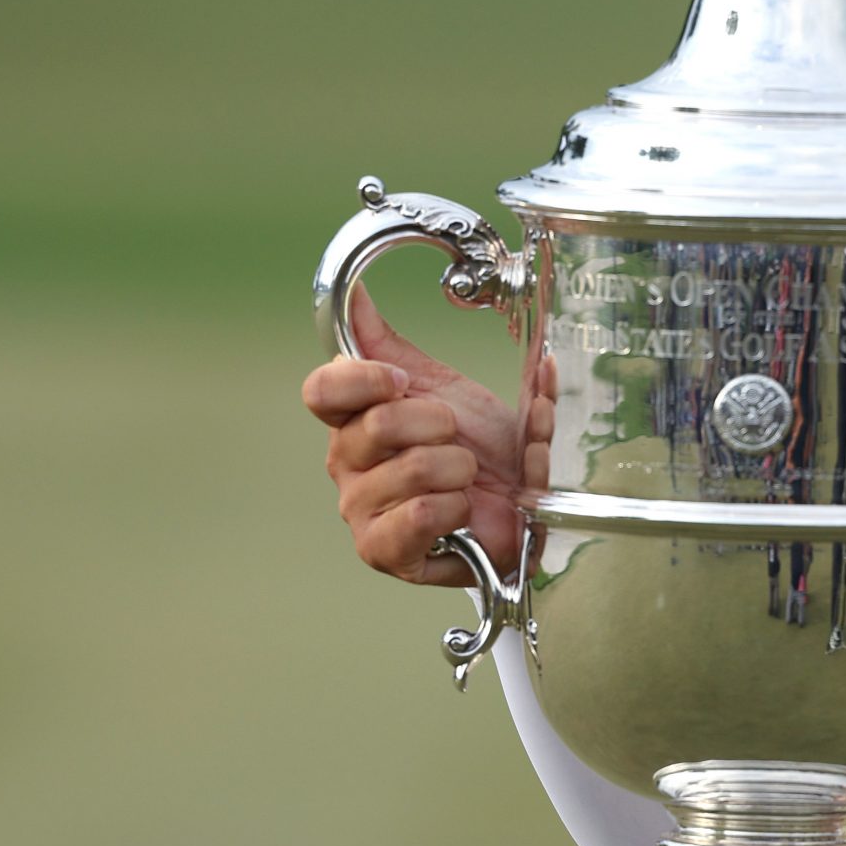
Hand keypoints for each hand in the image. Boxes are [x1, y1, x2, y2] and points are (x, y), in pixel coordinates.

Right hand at [299, 287, 522, 584]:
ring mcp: (362, 511)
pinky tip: (463, 510)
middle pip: (376, 424)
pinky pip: (421, 513)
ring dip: (460, 467)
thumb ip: (389, 345)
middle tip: (456, 438)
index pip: (322, 390)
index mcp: (352, 421)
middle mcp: (347, 466)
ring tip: (466, 478)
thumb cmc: (481, 448)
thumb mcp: (441, 386)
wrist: (523, 504)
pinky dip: (460, 505)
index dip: (365, 379)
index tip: (405, 381)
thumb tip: (353, 293)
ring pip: (411, 468)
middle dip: (439, 424)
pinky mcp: (385, 552)